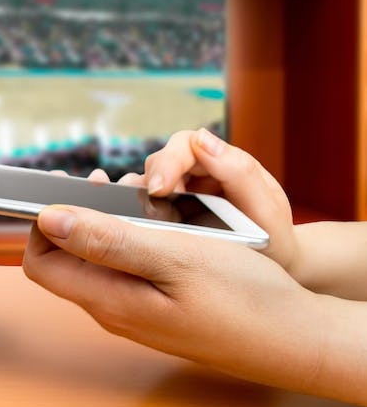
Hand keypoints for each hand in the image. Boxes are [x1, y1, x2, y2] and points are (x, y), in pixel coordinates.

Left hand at [23, 204, 338, 400]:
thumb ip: (107, 241)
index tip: (65, 188)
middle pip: (67, 258)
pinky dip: (133, 238)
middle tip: (110, 184)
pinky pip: (127, 267)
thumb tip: (48, 219)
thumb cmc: (241, 297)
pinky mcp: (156, 307)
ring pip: (99, 259)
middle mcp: (113, 309)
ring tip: (140, 197)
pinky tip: (162, 222)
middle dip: (79, 215)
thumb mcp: (174, 258)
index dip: (42, 222)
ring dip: (109, 223)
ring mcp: (135, 311)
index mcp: (109, 299)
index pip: (40, 262)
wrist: (293, 338)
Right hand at [119, 128, 296, 269]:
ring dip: (137, 198)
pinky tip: (130, 227)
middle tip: (149, 211)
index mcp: (221, 161)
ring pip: (144, 183)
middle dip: (150, 182)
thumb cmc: (272, 235)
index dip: (167, 163)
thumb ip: (239, 171)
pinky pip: (141, 206)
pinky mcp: (165, 214)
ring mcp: (177, 193)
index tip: (160, 188)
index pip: (185, 145)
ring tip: (137, 219)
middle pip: (158, 162)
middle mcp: (195, 172)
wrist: (275, 267)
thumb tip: (202, 139)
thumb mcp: (266, 206)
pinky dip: (131, 212)